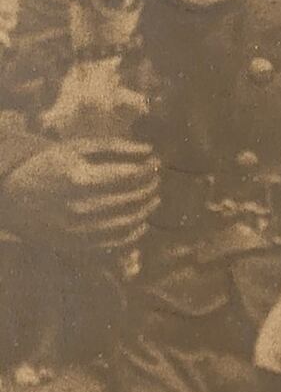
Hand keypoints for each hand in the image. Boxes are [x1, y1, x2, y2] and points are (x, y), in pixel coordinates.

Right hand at [1, 138, 159, 254]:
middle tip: (156, 180)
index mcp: (79, 178)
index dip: (148, 170)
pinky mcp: (78, 245)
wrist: (12, 196)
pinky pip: (115, 243)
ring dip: (146, 210)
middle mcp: (80, 207)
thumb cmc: (47, 165)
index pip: (129, 176)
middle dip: (150, 188)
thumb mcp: (75, 148)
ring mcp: (79, 229)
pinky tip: (140, 222)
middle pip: (131, 199)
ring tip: (153, 199)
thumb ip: (113, 147)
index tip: (156, 163)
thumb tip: (149, 151)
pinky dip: (133, 233)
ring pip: (127, 223)